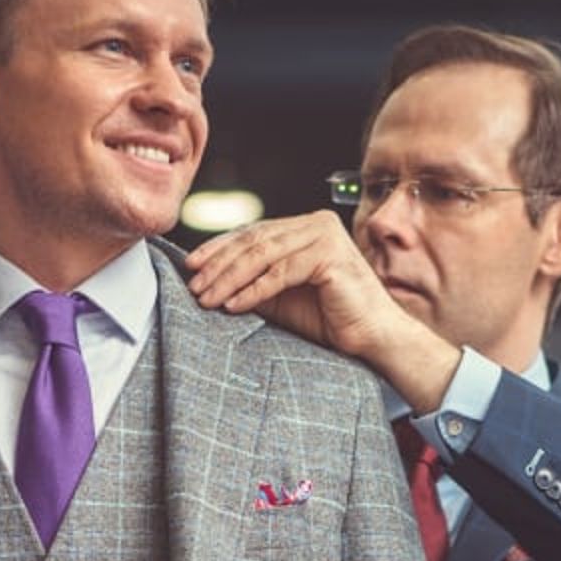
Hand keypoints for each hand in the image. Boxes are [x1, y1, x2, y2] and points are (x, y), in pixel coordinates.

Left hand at [183, 211, 459, 411]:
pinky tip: (231, 305)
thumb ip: (250, 279)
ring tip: (206, 298)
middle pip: (254, 241)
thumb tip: (204, 277)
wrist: (370, 337)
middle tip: (194, 285)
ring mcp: (325, 236)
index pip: (252, 233)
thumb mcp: (278, 294)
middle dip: (218, 264)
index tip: (190, 265)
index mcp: (305, 226)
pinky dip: (252, 290)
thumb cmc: (326, 317)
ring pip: (262, 255)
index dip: (218, 248)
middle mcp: (316, 224)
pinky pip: (279, 273)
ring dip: (228, 278)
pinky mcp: (331, 256)